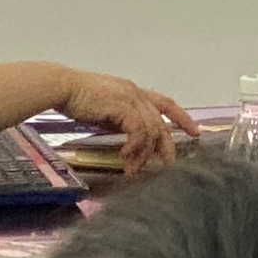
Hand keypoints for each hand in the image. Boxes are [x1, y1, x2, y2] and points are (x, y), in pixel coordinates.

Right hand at [58, 70, 199, 168]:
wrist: (63, 88)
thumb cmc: (79, 99)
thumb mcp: (107, 111)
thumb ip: (121, 122)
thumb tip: (130, 142)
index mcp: (134, 92)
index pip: (166, 103)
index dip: (182, 118)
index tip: (194, 132)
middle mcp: (136, 93)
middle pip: (161, 122)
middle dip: (166, 146)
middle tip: (167, 166)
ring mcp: (130, 98)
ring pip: (150, 130)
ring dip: (143, 153)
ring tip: (133, 169)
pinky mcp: (122, 106)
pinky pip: (138, 131)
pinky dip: (134, 147)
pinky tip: (124, 157)